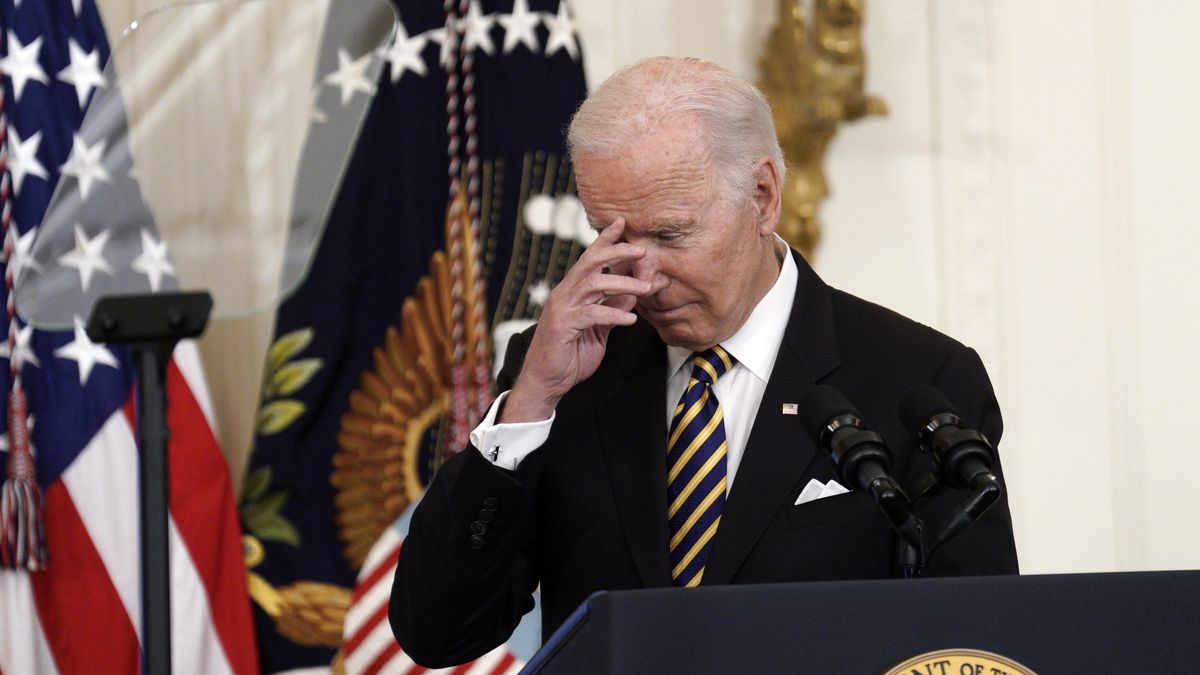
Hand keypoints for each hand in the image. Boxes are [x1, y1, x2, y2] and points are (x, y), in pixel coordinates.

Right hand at [501, 218, 664, 422]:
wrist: (546, 381)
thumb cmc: (570, 355)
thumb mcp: (599, 330)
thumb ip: (613, 310)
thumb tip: (633, 295)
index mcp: (572, 291)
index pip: (589, 258)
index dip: (604, 239)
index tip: (621, 223)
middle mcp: (565, 294)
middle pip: (590, 262)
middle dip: (616, 251)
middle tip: (642, 249)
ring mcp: (562, 308)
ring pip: (593, 283)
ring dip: (622, 283)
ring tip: (646, 288)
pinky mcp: (563, 326)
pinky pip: (592, 314)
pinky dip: (613, 315)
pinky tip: (631, 321)